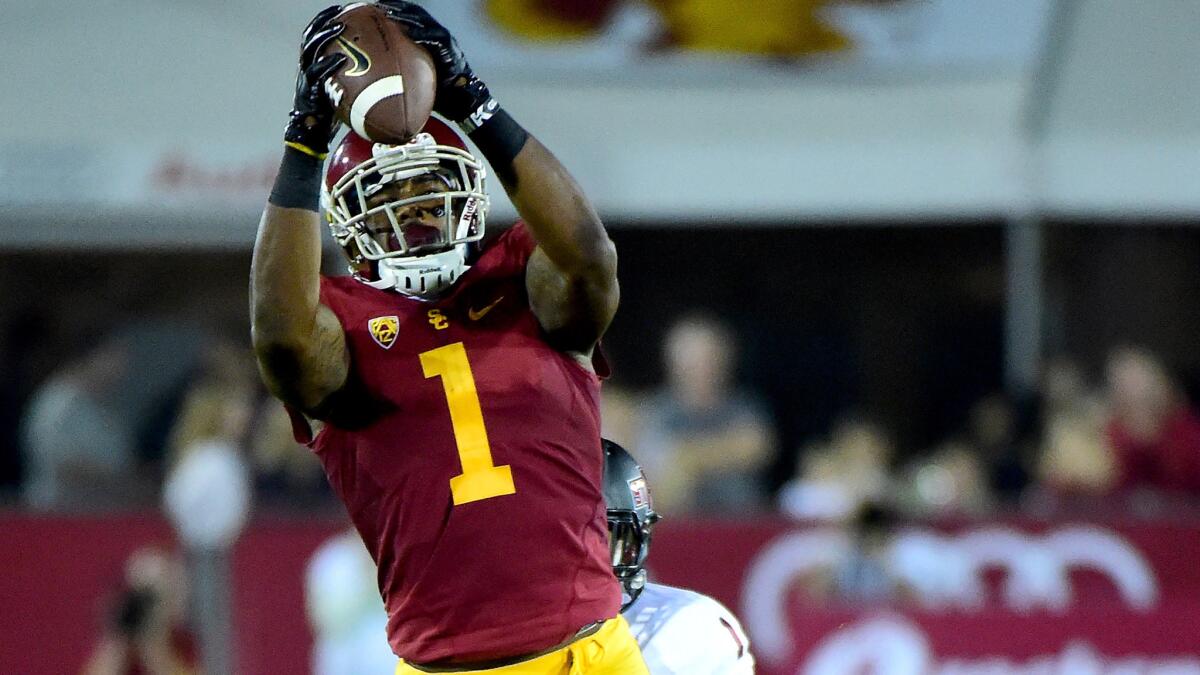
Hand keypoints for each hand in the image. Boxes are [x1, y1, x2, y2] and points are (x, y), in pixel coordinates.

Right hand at [284, 5, 348, 157]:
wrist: (311, 137)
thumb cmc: (331, 117)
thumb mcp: (342, 94)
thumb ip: (354, 82)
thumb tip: (385, 75)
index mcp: (313, 66)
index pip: (316, 37)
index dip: (326, 21)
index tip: (341, 10)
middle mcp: (306, 69)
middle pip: (310, 37)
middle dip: (323, 22)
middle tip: (340, 12)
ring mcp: (304, 79)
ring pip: (310, 50)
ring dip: (324, 36)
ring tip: (340, 28)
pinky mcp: (305, 92)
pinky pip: (315, 74)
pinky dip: (327, 65)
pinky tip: (339, 59)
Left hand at [379, 1, 492, 126]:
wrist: (461, 98)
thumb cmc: (438, 90)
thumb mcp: (417, 75)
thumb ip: (403, 68)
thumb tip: (376, 73)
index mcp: (428, 38)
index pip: (411, 19)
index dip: (397, 12)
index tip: (379, 8)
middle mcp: (437, 35)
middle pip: (416, 15)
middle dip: (400, 9)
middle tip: (382, 7)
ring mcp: (444, 41)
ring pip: (425, 22)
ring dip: (408, 17)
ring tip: (392, 14)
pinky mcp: (450, 49)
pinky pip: (436, 38)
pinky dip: (423, 34)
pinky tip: (411, 32)